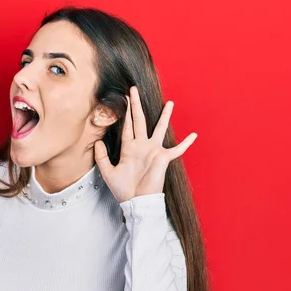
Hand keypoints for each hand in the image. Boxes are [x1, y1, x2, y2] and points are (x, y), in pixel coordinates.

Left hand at [94, 86, 197, 202]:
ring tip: (169, 103)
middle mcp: (142, 146)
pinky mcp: (163, 158)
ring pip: (159, 128)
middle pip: (139, 120)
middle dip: (136, 105)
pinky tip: (194, 135)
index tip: (123, 99)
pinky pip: (177, 149)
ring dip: (164, 116)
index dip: (124, 113)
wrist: (136, 202)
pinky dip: (186, 143)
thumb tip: (97, 142)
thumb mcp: (108, 172)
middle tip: (133, 89)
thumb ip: (102, 157)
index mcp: (129, 148)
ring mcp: (154, 151)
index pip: (126, 126)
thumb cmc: (123, 190)